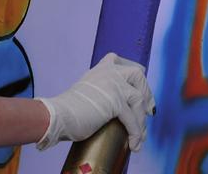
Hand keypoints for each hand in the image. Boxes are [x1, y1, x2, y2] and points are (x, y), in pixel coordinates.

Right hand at [35, 52, 154, 151]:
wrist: (59, 115)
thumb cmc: (68, 109)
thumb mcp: (87, 90)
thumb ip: (101, 91)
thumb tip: (113, 107)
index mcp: (100, 69)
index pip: (122, 62)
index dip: (134, 74)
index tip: (139, 87)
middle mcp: (109, 72)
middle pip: (138, 75)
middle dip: (146, 92)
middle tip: (149, 110)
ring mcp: (113, 85)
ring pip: (139, 98)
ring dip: (142, 119)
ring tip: (140, 135)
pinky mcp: (115, 102)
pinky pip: (132, 119)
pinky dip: (136, 133)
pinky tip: (134, 144)